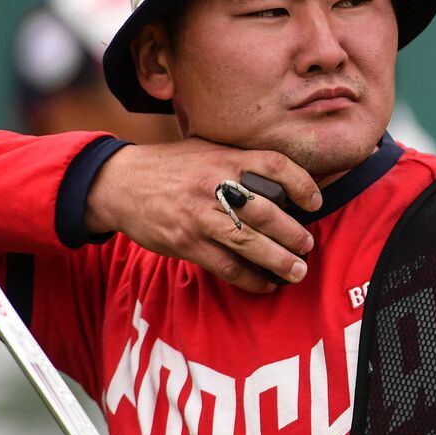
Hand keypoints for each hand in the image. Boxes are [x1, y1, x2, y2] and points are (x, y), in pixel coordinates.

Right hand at [86, 138, 321, 292]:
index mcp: (225, 159)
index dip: (301, 183)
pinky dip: (249, 278)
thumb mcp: (207, 150)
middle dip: (293, 233)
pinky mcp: (186, 243)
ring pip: (248, 242)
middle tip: (308, 245)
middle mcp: (215, 186)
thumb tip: (283, 182)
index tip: (315, 201)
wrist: (120, 183)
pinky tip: (264, 284)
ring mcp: (200, 216)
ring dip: (278, 260)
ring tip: (297, 270)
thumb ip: (240, 162)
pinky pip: (225, 265)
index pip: (275, 165)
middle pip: (266, 211)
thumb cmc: (171, 167)